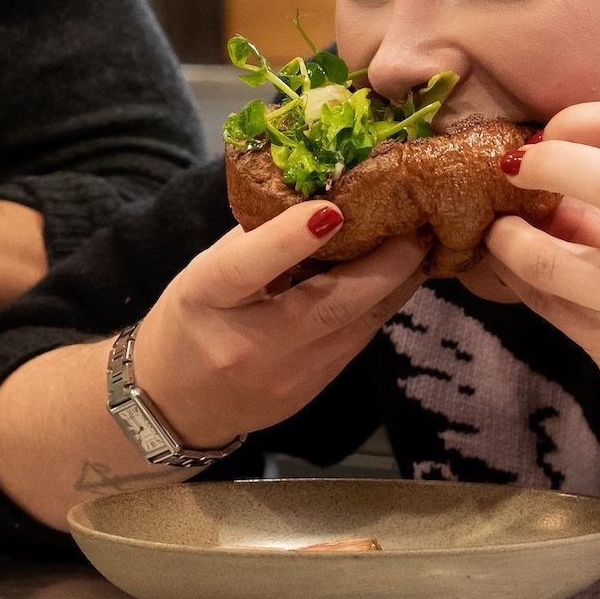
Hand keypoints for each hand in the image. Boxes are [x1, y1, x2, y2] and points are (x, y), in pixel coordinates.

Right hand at [125, 201, 428, 451]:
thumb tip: (321, 194)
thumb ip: (257, 238)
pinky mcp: (315, 389)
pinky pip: (358, 339)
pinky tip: (397, 277)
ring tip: (422, 241)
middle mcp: (251, 344)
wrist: (178, 404)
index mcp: (207, 300)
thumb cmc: (191, 321)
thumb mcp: (205, 271)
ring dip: (397, 281)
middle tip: (418, 222)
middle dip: (385, 262)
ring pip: (360, 323)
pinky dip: (380, 303)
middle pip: (330, 304)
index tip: (333, 208)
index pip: (246, 269)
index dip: (290, 239)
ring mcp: (288, 375)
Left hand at [481, 100, 599, 448]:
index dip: (578, 118)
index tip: (551, 136)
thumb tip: (549, 165)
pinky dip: (512, 276)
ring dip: (506, 237)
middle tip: (512, 170)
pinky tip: (509, 267)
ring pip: (547, 254)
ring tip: (499, 230)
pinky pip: (540, 299)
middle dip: (543, 162)